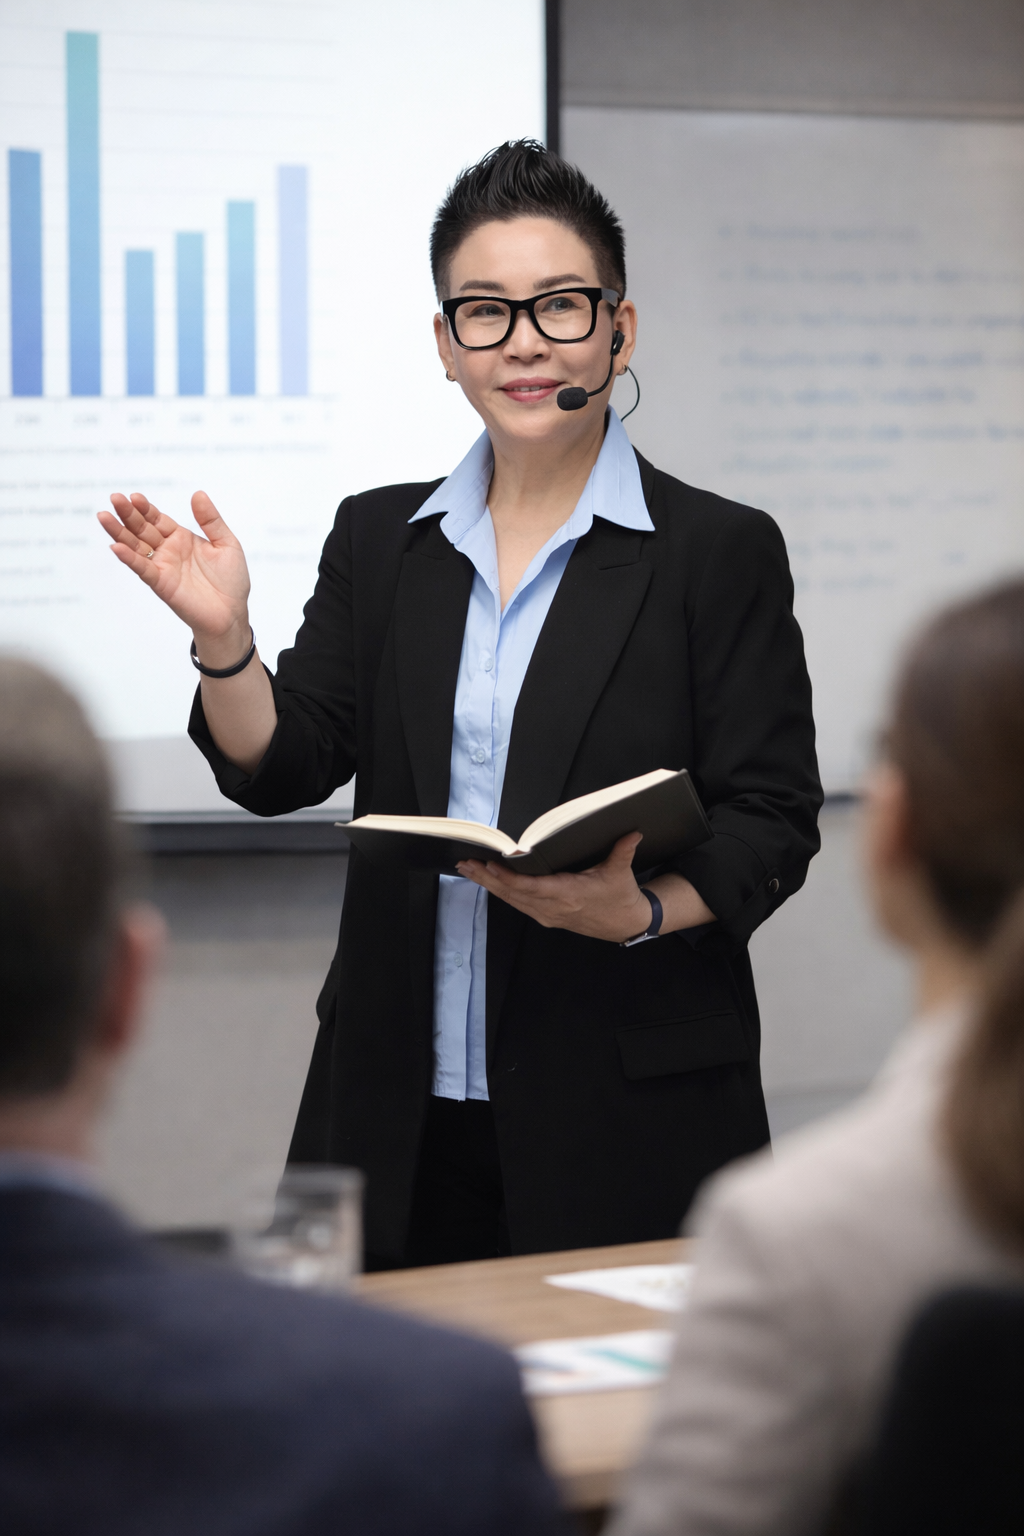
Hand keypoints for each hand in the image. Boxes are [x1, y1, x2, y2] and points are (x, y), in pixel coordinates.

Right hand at [98, 491, 251, 662]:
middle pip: (142, 529)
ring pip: (135, 546)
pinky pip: (143, 569)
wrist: (232, 613)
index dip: (145, 508)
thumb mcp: (226, 543)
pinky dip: (129, 558)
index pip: (157, 518)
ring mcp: (162, 567)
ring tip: (104, 517)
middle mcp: (168, 551)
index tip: (134, 496)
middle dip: (128, 514)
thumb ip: (211, 520)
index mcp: (181, 538)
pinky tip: (116, 547)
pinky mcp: (161, 584)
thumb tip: (197, 494)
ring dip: (119, 533)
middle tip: (114, 498)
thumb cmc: (231, 581)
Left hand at [457, 832, 652, 942]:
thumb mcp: (621, 872)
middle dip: (487, 878)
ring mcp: (548, 915)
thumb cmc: (621, 896)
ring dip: (489, 885)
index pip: (531, 887)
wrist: (625, 924)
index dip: (508, 877)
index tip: (490, 864)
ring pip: (512, 900)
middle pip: (513, 894)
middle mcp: (554, 908)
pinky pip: (518, 904)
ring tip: (468, 870)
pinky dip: (501, 892)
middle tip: (466, 863)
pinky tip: (487, 882)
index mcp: (569, 895)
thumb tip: (633, 833)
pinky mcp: (546, 917)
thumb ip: (623, 851)